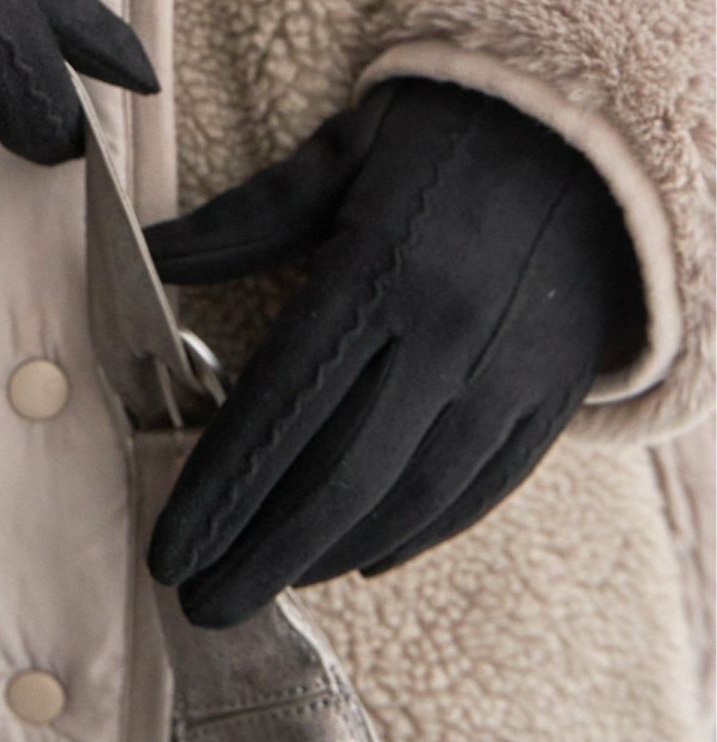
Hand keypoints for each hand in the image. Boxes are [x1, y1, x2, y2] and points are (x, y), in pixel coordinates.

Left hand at [145, 79, 642, 626]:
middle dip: (262, 553)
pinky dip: (417, 535)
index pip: (280, 406)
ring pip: (411, 499)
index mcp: (380, 271)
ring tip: (269, 584)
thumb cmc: (446, 135)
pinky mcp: (550, 396)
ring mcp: (507, 375)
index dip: (220, 489)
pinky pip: (480, 491)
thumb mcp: (340, 152)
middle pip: (340, 477)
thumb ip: (241, 218)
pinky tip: (363, 560)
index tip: (169, 551)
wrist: (595, 136)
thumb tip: (146, 252)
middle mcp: (445, 336)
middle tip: (203, 606)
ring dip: (332, 554)